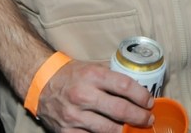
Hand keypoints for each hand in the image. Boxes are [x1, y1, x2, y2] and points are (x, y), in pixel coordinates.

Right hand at [36, 59, 153, 132]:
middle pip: (119, 110)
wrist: (41, 83)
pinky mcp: (66, 131)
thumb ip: (112, 72)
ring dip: (125, 130)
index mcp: (92, 75)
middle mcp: (83, 95)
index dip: (141, 96)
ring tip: (134, 128)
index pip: (124, 86)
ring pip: (108, 129)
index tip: (149, 101)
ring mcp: (74, 115)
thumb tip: (139, 78)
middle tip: (147, 118)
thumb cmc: (71, 74)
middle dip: (139, 116)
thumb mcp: (92, 65)